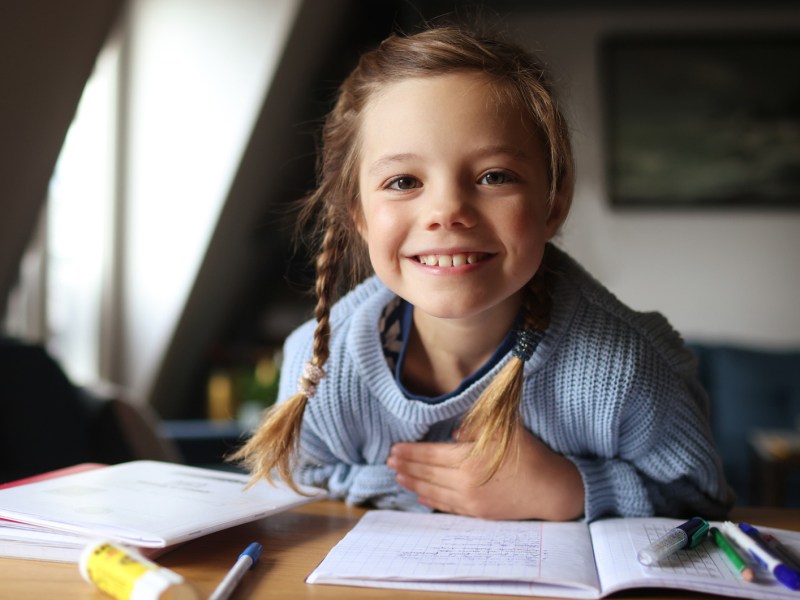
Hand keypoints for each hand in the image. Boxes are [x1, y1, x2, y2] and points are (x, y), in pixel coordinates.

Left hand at [387, 424, 584, 519]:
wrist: (551, 488)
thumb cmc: (528, 454)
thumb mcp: (504, 430)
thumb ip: (476, 426)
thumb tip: (455, 430)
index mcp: (469, 460)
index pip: (431, 455)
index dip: (411, 452)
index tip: (394, 448)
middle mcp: (465, 483)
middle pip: (428, 474)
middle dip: (406, 467)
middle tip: (388, 461)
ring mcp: (471, 501)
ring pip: (434, 491)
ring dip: (413, 484)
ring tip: (397, 477)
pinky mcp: (478, 513)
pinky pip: (447, 506)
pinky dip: (430, 500)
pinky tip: (420, 495)